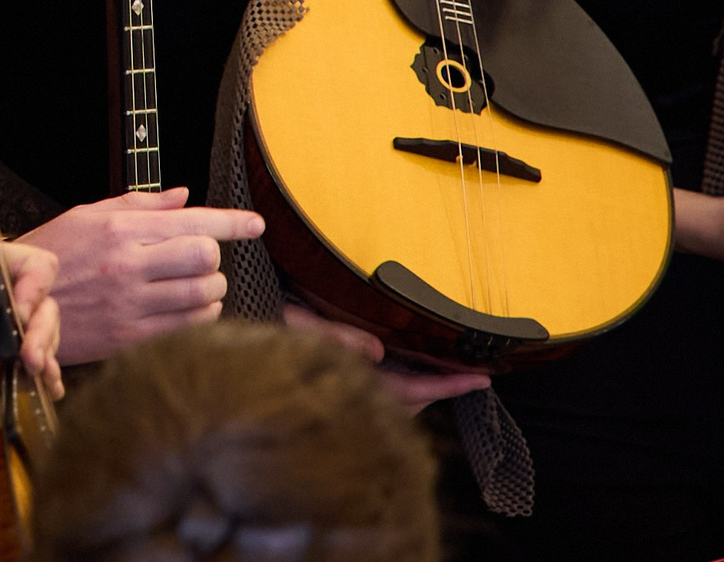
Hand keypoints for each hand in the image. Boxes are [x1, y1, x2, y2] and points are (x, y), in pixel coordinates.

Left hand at [0, 239, 63, 398]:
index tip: (19, 316)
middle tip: (30, 359)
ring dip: (45, 354)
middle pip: (42, 303)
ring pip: (39, 333)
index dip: (34, 288)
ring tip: (38, 377)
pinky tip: (48, 389)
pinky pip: (20, 362)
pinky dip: (39, 374)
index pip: (32, 265)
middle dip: (42, 330)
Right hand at [17, 188, 263, 363]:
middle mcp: (128, 265)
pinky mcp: (128, 338)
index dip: (233, 222)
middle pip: (204, 257)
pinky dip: (199, 316)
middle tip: (204, 257)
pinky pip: (186, 327)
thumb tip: (184, 196)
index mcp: (121, 230)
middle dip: (214, 256)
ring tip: (196, 283)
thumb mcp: (88, 215)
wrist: (16, 304)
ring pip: (201, 295)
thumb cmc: (54, 254)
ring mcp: (129, 304)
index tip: (256, 224)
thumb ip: (141, 205)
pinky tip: (186, 308)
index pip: (193, 221)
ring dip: (210, 288)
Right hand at [280, 302, 491, 408]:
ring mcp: (351, 389)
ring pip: (401, 398)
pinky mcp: (345, 383)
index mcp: (351, 378)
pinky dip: (406, 383)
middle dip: (445, 387)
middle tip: (478, 375)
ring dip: (426, 388)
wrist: (243, 355)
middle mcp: (355, 390)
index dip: (448, 384)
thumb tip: (377, 350)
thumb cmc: (267, 327)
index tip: (480, 378)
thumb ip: (336, 336)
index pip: (411, 386)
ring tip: (452, 373)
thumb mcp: (298, 324)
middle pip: (414, 398)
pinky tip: (411, 368)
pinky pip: (386, 390)